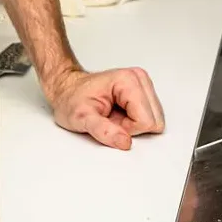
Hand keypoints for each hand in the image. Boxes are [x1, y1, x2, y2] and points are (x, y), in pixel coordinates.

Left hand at [42, 66, 164, 149]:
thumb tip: (125, 142)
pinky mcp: (144, 95)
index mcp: (128, 81)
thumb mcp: (81, 117)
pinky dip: (134, 122)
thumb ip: (103, 131)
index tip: (108, 119)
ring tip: (112, 115)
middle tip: (109, 118)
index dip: (127, 128)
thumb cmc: (71, 99)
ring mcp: (144, 86)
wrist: (66, 89)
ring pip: (154, 122)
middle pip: (154, 122)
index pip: (146, 121)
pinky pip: (150, 120)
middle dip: (131, 127)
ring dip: (133, 125)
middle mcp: (139, 80)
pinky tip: (118, 114)